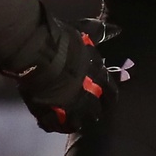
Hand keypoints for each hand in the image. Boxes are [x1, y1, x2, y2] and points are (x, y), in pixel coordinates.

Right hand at [17, 18, 114, 133]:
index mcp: (98, 77)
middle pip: (95, 111)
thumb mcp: (85, 33)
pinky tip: (52, 120)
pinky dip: (55, 124)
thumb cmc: (63, 41)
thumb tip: (118, 29)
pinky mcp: (52, 115)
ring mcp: (70, 108)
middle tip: (85, 107)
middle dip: (92, 110)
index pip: (111, 92)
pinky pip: (56, 126)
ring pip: (78, 122)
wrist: (38, 53)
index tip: (104, 94)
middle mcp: (88, 96)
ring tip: (68, 116)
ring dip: (74, 119)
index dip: (108, 94)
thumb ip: (101, 33)